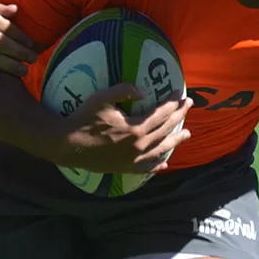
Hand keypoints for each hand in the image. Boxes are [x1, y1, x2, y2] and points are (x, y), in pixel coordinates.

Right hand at [52, 84, 192, 173]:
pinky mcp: (126, 168)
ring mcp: (134, 159)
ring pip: (161, 149)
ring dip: (176, 140)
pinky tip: (164, 164)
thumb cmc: (84, 118)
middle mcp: (139, 145)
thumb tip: (143, 91)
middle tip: (188, 106)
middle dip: (179, 116)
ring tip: (187, 134)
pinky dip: (157, 165)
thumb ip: (124, 90)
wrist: (69, 145)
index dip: (173, 103)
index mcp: (136, 128)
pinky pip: (146, 168)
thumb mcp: (103, 98)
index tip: (181, 94)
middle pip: (165, 129)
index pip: (161, 114)